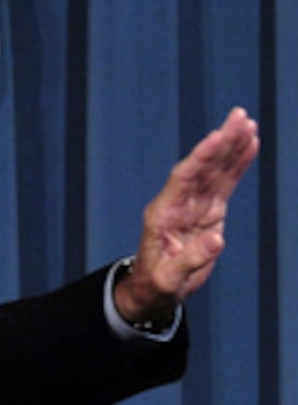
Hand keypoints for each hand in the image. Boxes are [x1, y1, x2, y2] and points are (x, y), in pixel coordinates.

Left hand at [114, 107, 259, 324]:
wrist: (155, 288)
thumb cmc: (157, 284)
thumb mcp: (168, 279)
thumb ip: (189, 260)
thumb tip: (217, 239)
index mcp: (163, 214)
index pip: (183, 178)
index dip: (201, 157)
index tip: (218, 136)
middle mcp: (178, 203)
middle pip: (201, 167)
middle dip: (221, 142)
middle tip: (239, 116)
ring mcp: (194, 205)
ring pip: (215, 170)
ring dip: (231, 147)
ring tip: (248, 123)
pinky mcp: (208, 210)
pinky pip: (225, 183)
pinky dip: (237, 164)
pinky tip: (250, 145)